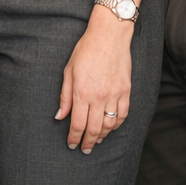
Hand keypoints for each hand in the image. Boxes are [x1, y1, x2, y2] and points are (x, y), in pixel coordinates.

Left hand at [57, 8, 133, 152]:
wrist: (109, 35)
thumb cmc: (86, 50)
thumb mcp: (68, 70)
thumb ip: (64, 96)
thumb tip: (59, 116)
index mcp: (81, 92)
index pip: (77, 124)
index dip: (73, 138)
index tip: (72, 145)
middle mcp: (98, 97)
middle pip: (93, 129)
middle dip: (87, 142)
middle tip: (84, 149)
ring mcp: (114, 95)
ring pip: (109, 125)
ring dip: (102, 137)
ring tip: (96, 141)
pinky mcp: (126, 91)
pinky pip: (123, 115)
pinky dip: (117, 125)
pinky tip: (111, 128)